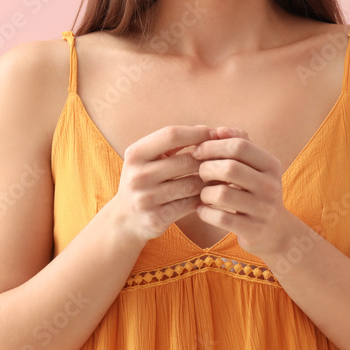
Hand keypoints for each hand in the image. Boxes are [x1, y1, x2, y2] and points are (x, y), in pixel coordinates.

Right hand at [110, 125, 216, 244]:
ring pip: (192, 184)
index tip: (213, 134)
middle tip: (224, 159)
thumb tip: (207, 130)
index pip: (171, 134)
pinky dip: (204, 199)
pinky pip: (190, 204)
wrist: (124, 220)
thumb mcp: (147, 157)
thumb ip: (172, 142)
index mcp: (135, 154)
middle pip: (186, 161)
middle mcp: (138, 175)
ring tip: (221, 176)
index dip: (196, 133)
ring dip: (210, 180)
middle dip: (208, 159)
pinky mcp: (156, 218)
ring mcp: (146, 198)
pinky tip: (211, 194)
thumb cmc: (143, 180)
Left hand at [191, 126, 295, 257]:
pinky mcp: (253, 230)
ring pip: (222, 194)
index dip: (214, 145)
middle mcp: (271, 186)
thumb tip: (219, 130)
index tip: (198, 151)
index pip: (240, 146)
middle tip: (200, 173)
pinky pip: (220, 218)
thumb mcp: (254, 166)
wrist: (275, 231)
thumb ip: (238, 143)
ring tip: (203, 194)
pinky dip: (205, 212)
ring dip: (204, 193)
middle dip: (207, 168)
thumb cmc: (255, 191)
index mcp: (271, 165)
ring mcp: (264, 210)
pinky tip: (202, 210)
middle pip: (230, 168)